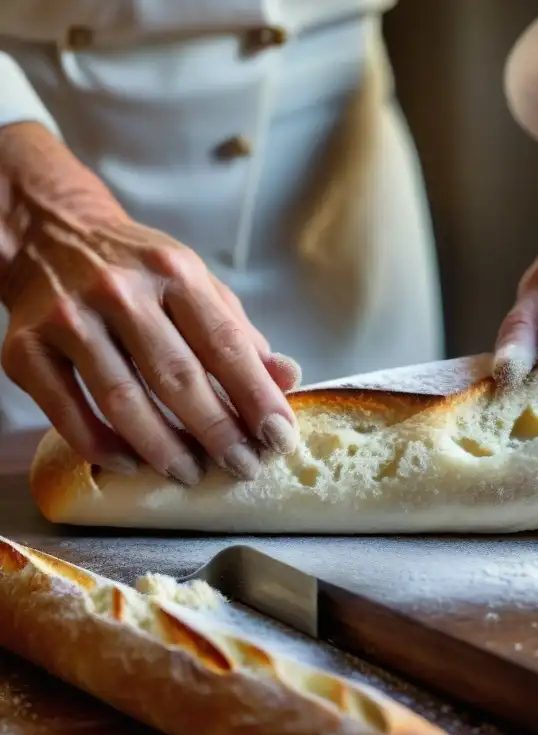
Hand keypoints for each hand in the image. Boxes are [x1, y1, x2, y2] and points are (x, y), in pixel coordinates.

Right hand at [0, 122, 300, 482]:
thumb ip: (239, 333)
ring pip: (122, 399)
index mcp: (175, 272)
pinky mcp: (25, 347)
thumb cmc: (140, 271)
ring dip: (162, 447)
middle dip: (217, 432)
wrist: (48, 234)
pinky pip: (65, 409)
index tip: (279, 439)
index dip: (256, 397)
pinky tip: (131, 463)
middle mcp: (120, 291)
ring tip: (191, 473)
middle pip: (177, 376)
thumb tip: (287, 379)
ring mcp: (69, 318)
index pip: (225, 344)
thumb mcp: (196, 285)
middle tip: (243, 467)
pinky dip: (100, 444)